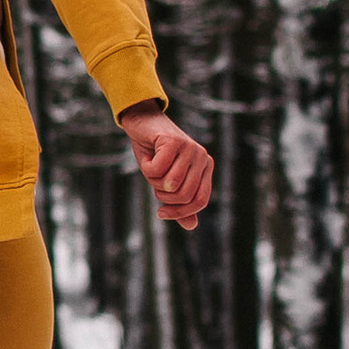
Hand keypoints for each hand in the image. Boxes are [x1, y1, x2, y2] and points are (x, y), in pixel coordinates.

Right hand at [120, 103, 212, 229]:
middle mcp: (202, 157)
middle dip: (164, 196)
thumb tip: (192, 226)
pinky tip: (147, 155)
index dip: (180, 212)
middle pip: (185, 195)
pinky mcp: (174, 141)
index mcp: (206, 167)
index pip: (200, 200)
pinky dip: (146, 167)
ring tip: (151, 167)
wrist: (142, 122)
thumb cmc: (155, 153)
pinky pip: (157, 170)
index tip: (161, 213)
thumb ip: (180, 202)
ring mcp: (190, 148)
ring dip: (153, 180)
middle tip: (155, 184)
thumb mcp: (167, 181)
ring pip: (170, 183)